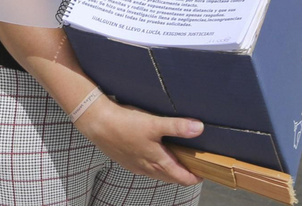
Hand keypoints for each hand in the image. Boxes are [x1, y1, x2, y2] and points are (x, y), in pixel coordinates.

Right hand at [75, 97, 203, 185]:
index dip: (194, 177)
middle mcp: (147, 168)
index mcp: (158, 162)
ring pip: (157, 173)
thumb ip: (177, 127)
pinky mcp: (126, 160)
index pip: (182, 178)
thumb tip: (199, 128)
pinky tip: (151, 152)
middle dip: (183, 174)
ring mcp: (136, 166)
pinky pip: (145, 168)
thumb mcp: (154, 124)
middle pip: (171, 177)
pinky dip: (154, 164)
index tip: (204, 173)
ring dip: (168, 169)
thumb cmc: (125, 124)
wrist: (97, 123)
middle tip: (192, 164)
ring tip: (175, 158)